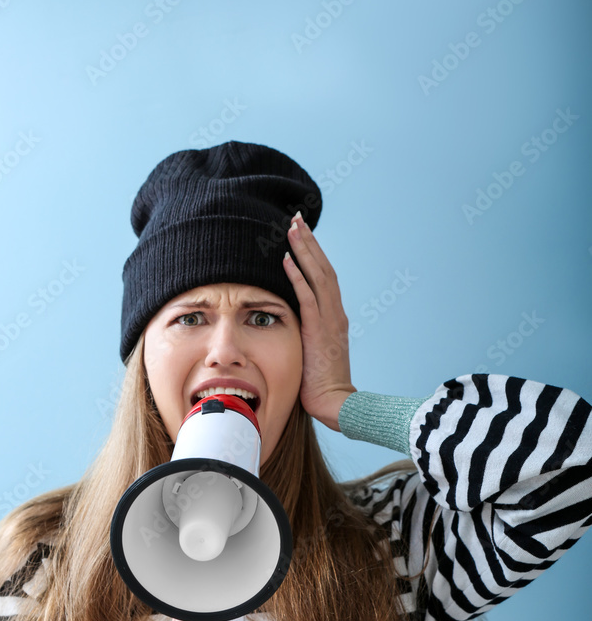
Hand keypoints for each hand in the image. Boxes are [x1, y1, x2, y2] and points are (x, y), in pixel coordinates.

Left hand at [283, 212, 355, 430]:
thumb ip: (304, 331)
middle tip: (295, 218)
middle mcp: (335, 312)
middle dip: (308, 241)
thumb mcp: (311, 350)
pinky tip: (285, 259)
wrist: (335, 402)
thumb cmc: (319, 383)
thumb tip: (287, 322)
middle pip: (323, 267)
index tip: (300, 234)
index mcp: (334, 316)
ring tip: (292, 227)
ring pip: (317, 275)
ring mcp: (330, 320)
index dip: (312, 253)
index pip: (324, 277)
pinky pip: (308, 296)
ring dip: (304, 249)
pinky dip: (297, 276)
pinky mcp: (320, 330)